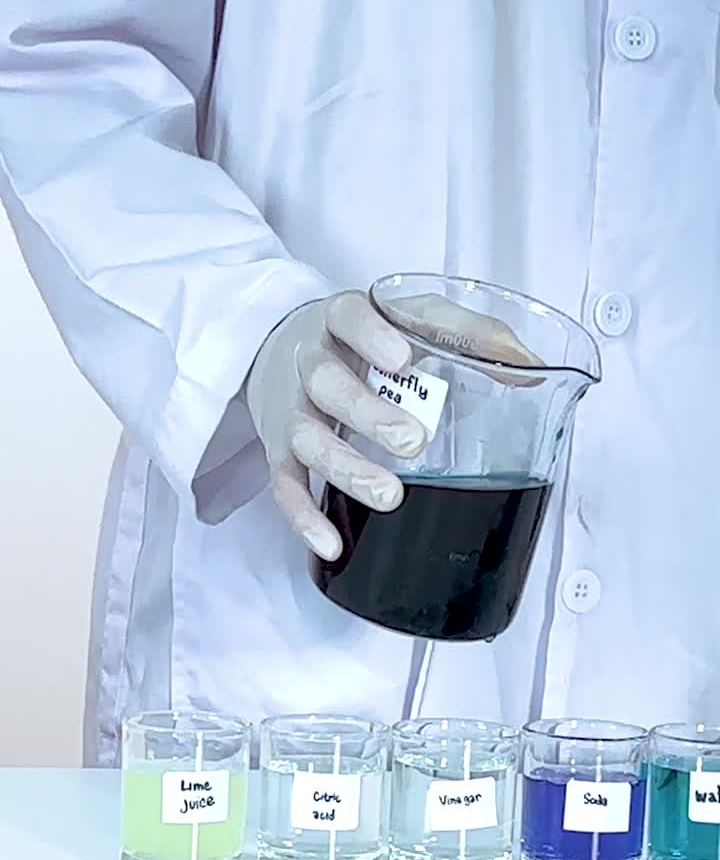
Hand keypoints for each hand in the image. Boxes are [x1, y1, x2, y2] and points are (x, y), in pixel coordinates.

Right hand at [246, 290, 539, 560]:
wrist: (283, 347)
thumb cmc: (364, 335)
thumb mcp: (413, 319)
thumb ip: (471, 333)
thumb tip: (529, 366)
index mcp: (341, 319)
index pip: (347, 317)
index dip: (370, 337)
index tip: (402, 359)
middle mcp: (309, 361)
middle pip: (324, 381)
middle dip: (366, 412)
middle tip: (412, 440)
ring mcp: (291, 408)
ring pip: (304, 438)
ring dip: (344, 468)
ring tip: (388, 495)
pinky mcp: (280, 449)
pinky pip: (284, 485)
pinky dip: (304, 516)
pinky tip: (332, 542)